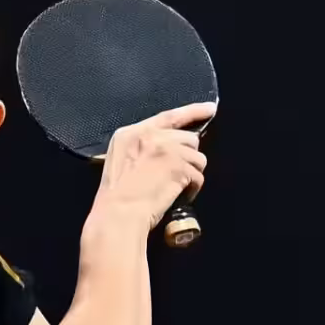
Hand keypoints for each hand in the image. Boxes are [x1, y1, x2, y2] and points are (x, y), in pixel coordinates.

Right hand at [93, 102, 214, 230]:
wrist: (117, 215)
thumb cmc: (115, 198)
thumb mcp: (119, 161)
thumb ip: (141, 148)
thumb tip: (170, 147)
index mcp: (130, 133)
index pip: (168, 116)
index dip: (192, 111)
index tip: (209, 109)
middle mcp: (149, 135)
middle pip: (188, 138)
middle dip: (187, 157)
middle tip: (175, 176)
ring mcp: (166, 149)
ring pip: (198, 157)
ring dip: (191, 174)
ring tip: (176, 188)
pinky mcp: (179, 166)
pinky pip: (198, 176)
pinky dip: (192, 189)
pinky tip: (179, 197)